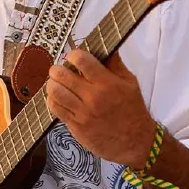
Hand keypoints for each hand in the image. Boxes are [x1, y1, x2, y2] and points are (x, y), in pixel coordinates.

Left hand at [45, 49, 155, 168]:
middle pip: (62, 75)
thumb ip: (115, 64)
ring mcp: (82, 113)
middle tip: (60, 70)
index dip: (73, 55)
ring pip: (55, 92)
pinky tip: (58, 98)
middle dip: (57, 69)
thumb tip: (103, 46)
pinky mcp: (76, 127)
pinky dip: (53, 100)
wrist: (135, 142)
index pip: (81, 61)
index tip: (73, 57)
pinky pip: (55, 109)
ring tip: (57, 83)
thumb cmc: (133, 110)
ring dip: (52, 84)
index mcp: (107, 83)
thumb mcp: (130, 83)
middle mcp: (93, 97)